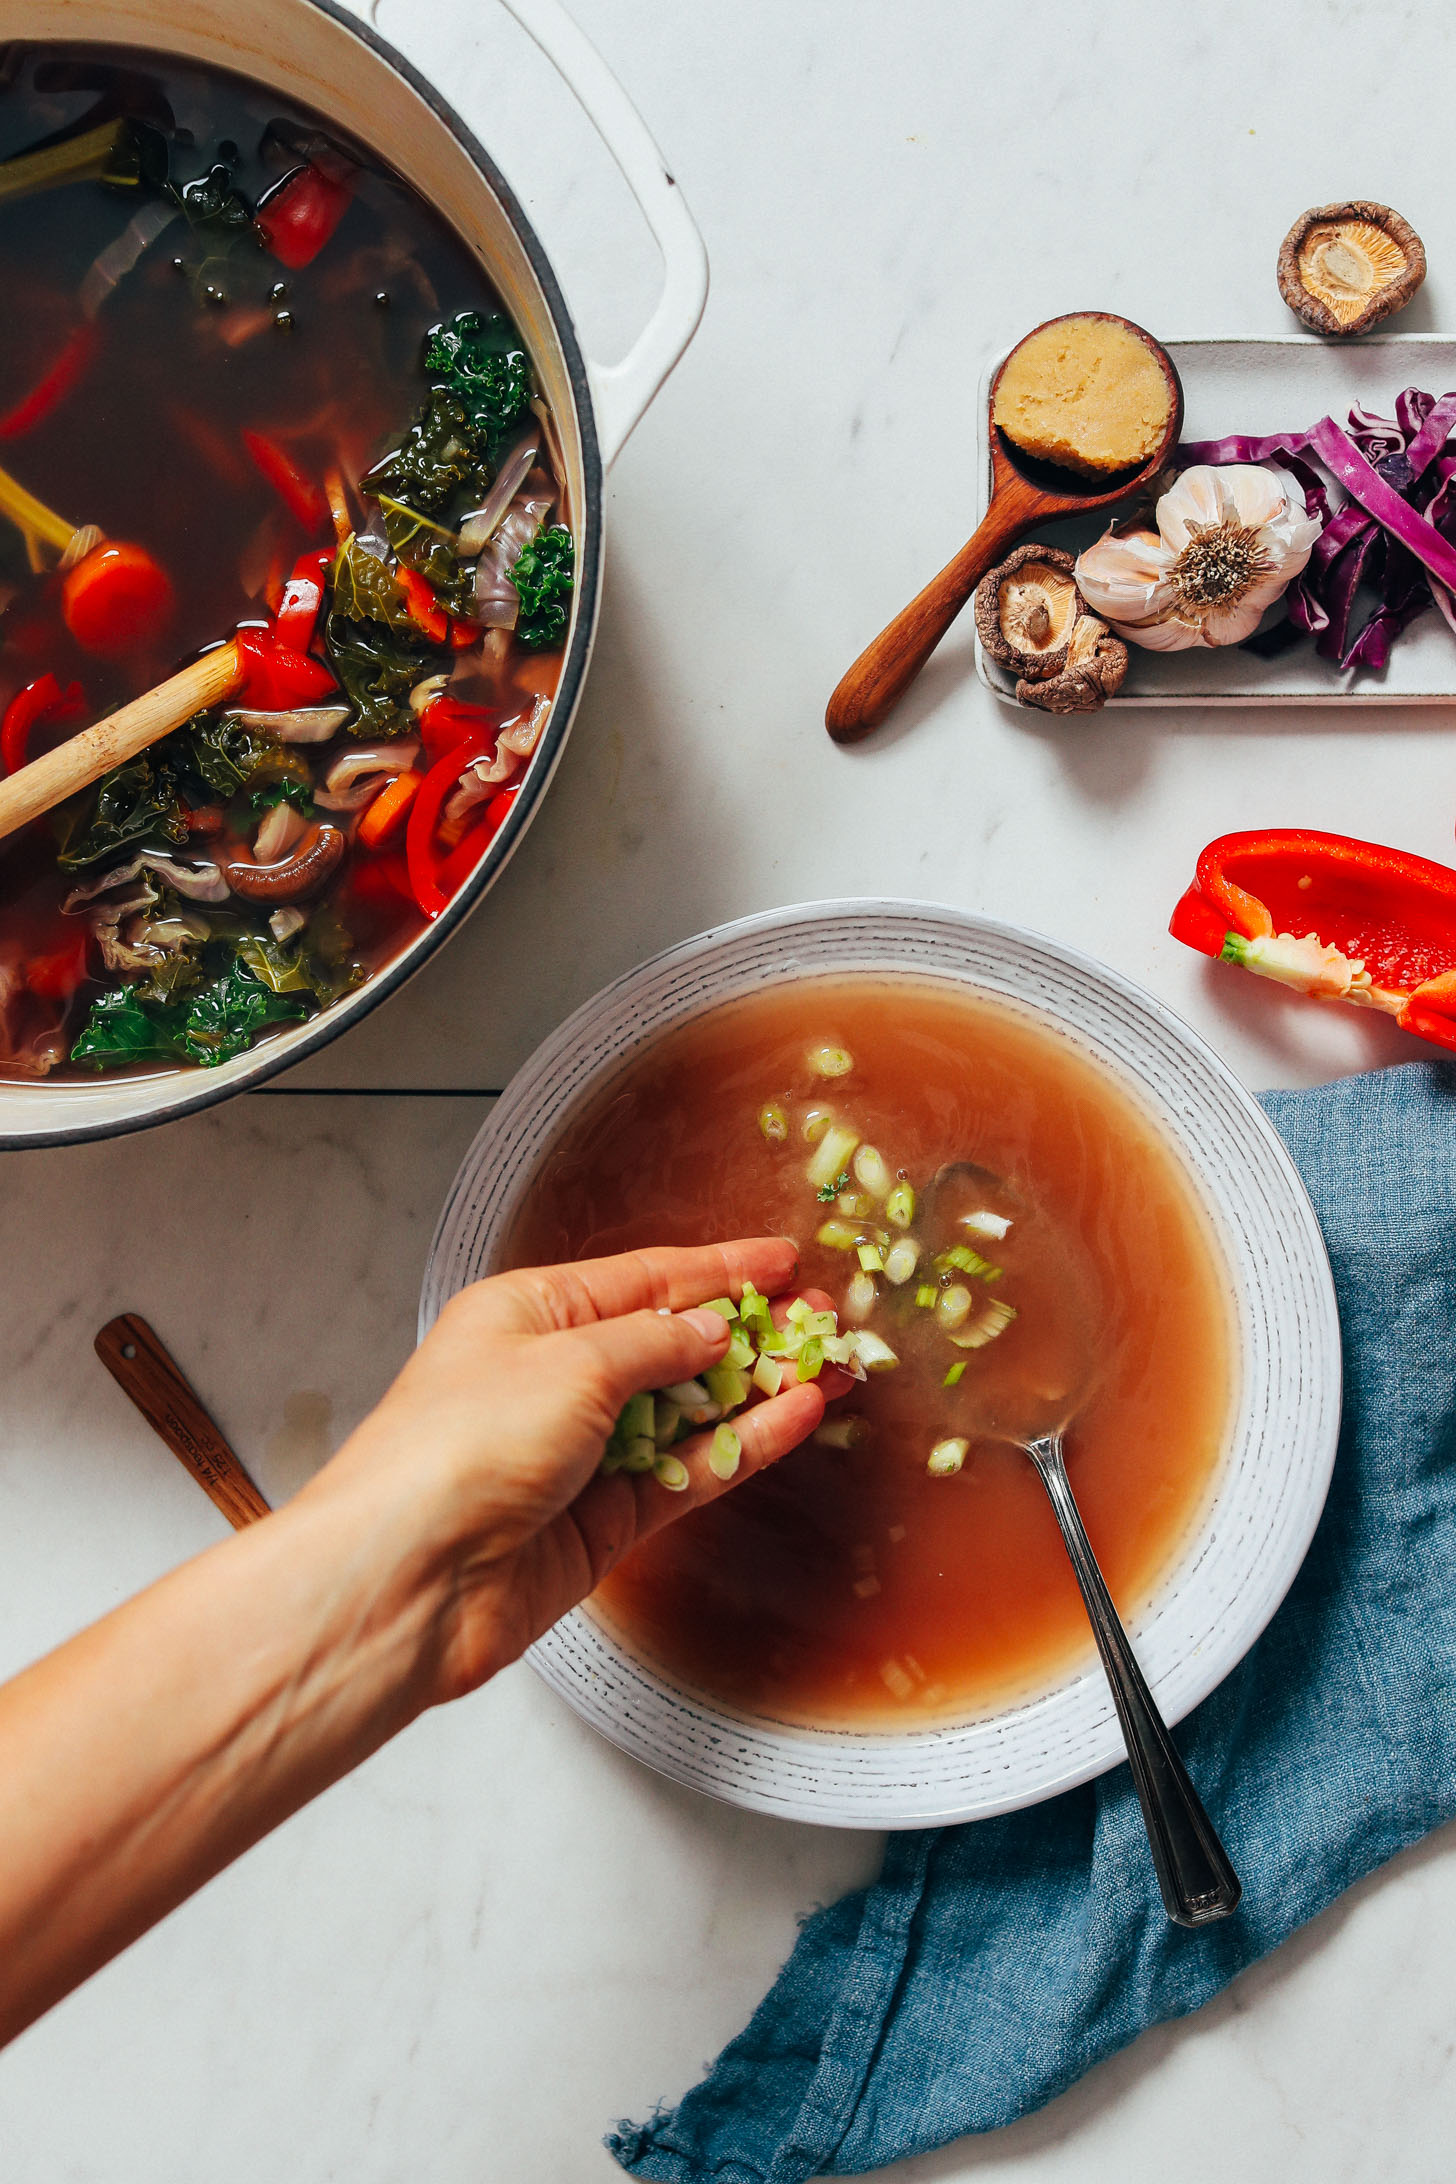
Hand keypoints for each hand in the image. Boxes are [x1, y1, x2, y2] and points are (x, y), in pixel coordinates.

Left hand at [305, 1237, 840, 1704]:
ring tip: (827, 1369)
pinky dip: (742, 1446)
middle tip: (822, 1322)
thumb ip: (655, 1344)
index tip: (781, 1264)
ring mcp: (581, 1454)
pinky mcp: (602, 1522)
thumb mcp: (570, 1363)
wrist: (408, 1579)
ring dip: (758, 1392)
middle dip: (749, 1333)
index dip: (716, 1270)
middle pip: (672, 1347)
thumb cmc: (456, 1448)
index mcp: (527, 1315)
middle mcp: (553, 1379)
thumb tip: (710, 1332)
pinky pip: (688, 1473)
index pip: (641, 1280)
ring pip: (690, 1414)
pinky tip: (793, 1420)